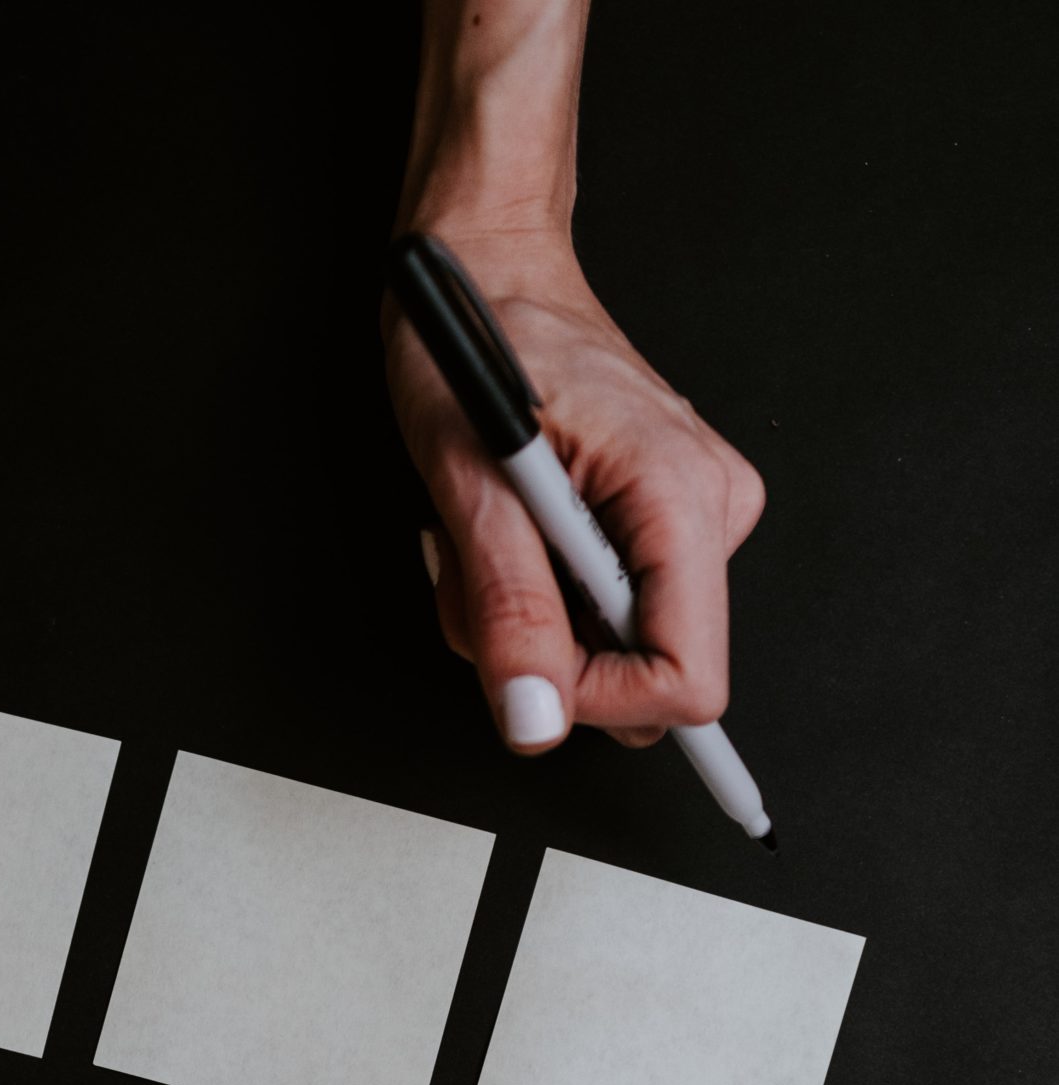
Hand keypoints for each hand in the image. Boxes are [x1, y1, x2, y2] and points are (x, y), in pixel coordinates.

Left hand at [385, 230, 765, 752]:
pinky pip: (603, 613)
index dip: (596, 700)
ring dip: (524, 619)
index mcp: (679, 496)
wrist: (490, 267)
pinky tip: (512, 534)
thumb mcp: (471, 485)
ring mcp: (692, 515)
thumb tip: (538, 721)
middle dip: (543, 652)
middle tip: (480, 570)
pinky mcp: (662, 521)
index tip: (525, 662)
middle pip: (643, 674)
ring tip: (486, 536)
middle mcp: (709, 507)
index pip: (686, 681)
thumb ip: (510, 611)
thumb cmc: (481, 342)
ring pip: (611, 651)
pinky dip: (539, 593)